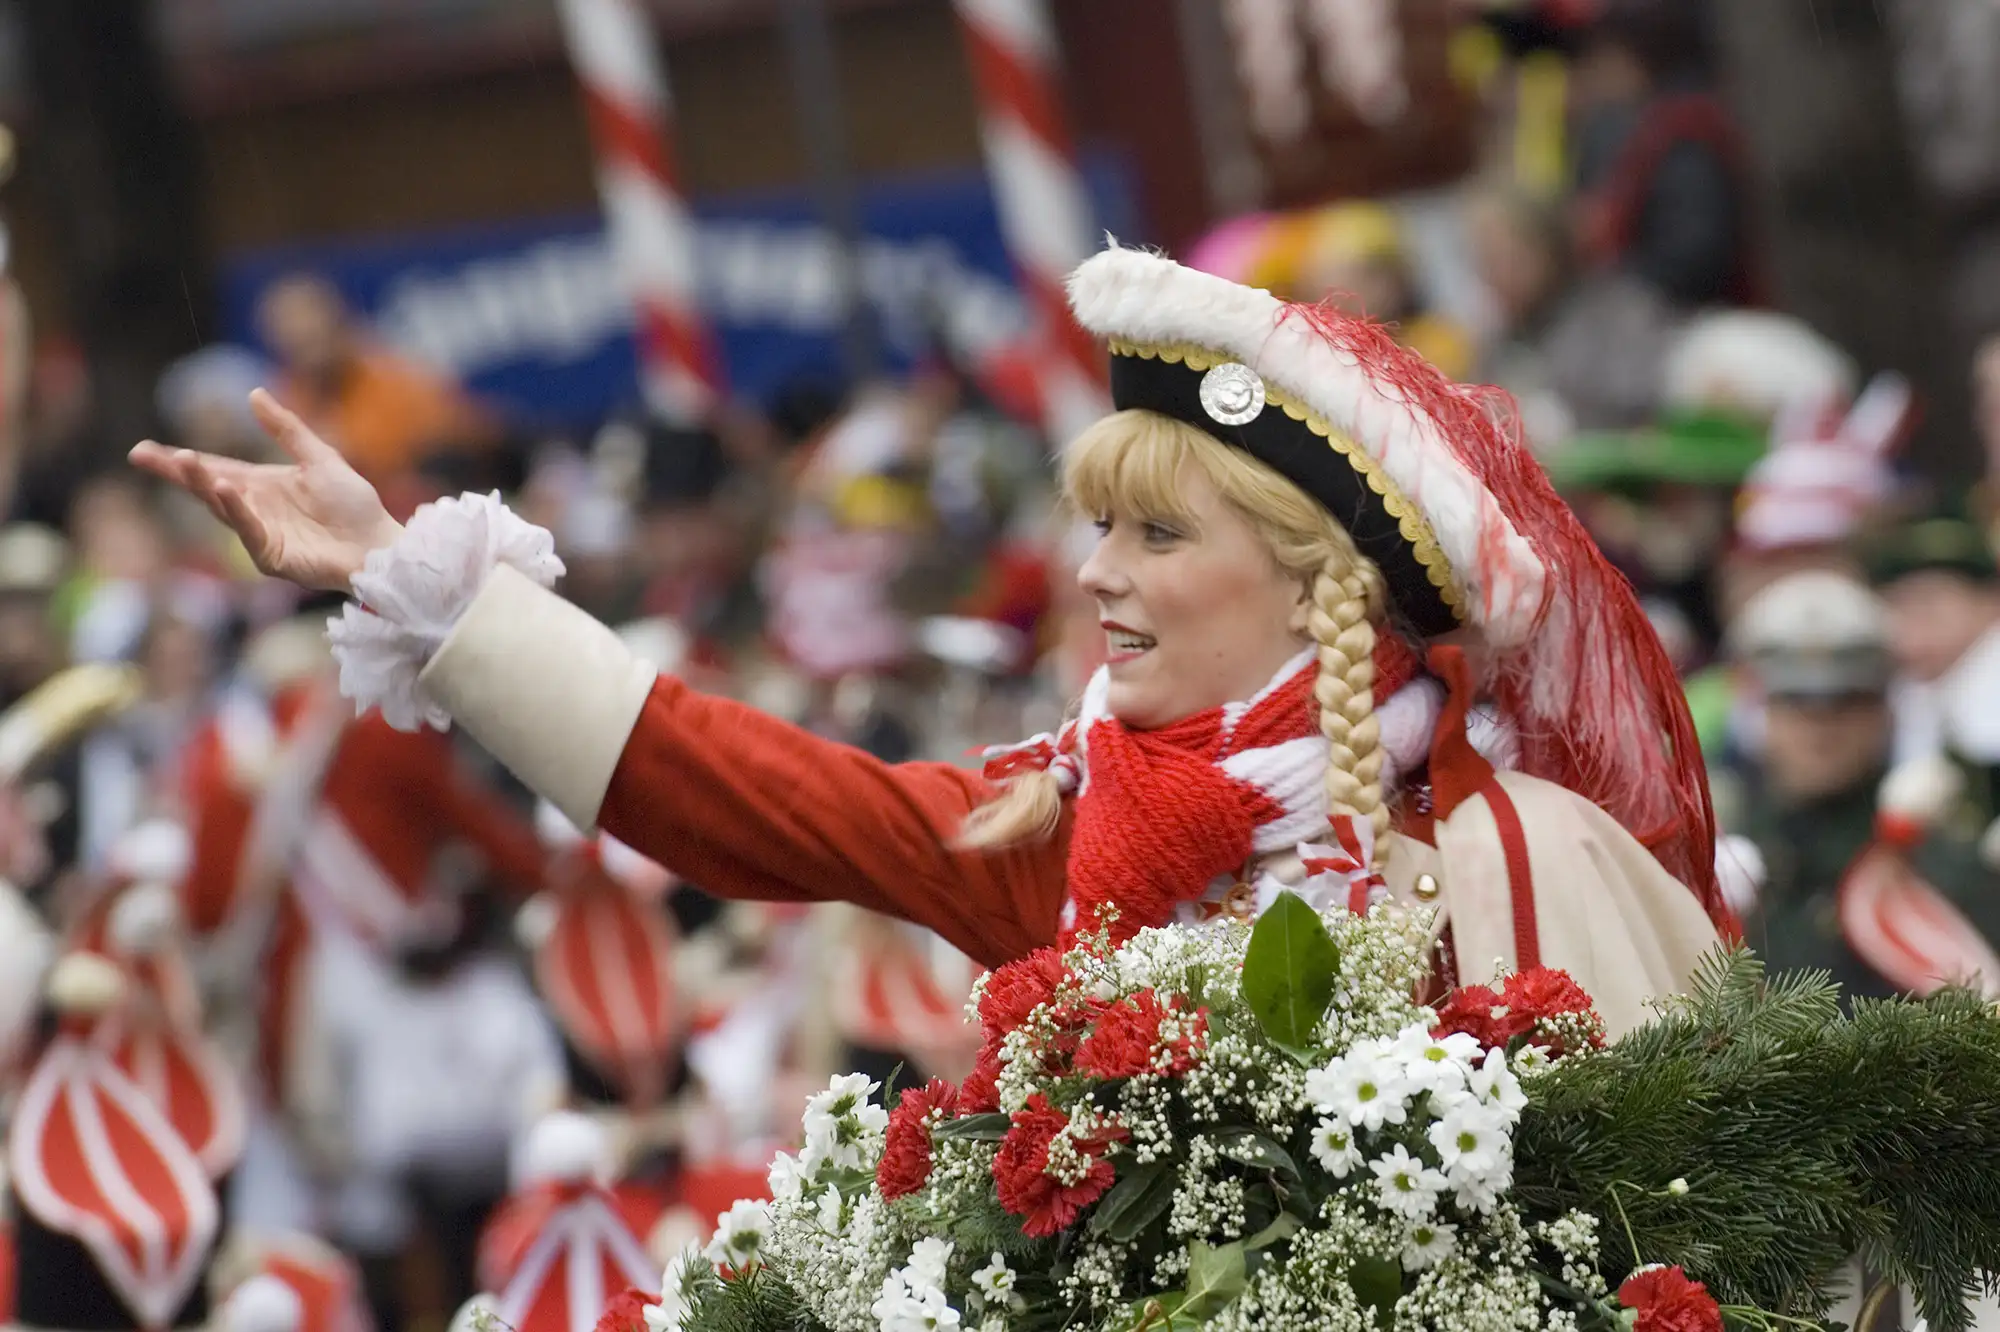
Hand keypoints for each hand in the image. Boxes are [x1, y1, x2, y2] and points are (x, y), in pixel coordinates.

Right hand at [129, 389, 403, 591]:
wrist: (378, 544)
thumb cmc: (354, 505)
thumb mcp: (319, 457)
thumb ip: (286, 430)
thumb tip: (253, 393)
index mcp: (262, 486)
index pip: (214, 468)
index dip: (182, 460)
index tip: (146, 450)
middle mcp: (254, 509)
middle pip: (206, 487)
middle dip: (175, 471)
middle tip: (141, 454)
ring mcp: (259, 534)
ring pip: (221, 506)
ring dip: (202, 483)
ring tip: (183, 460)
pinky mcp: (270, 556)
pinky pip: (248, 530)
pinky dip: (235, 510)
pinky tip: (224, 488)